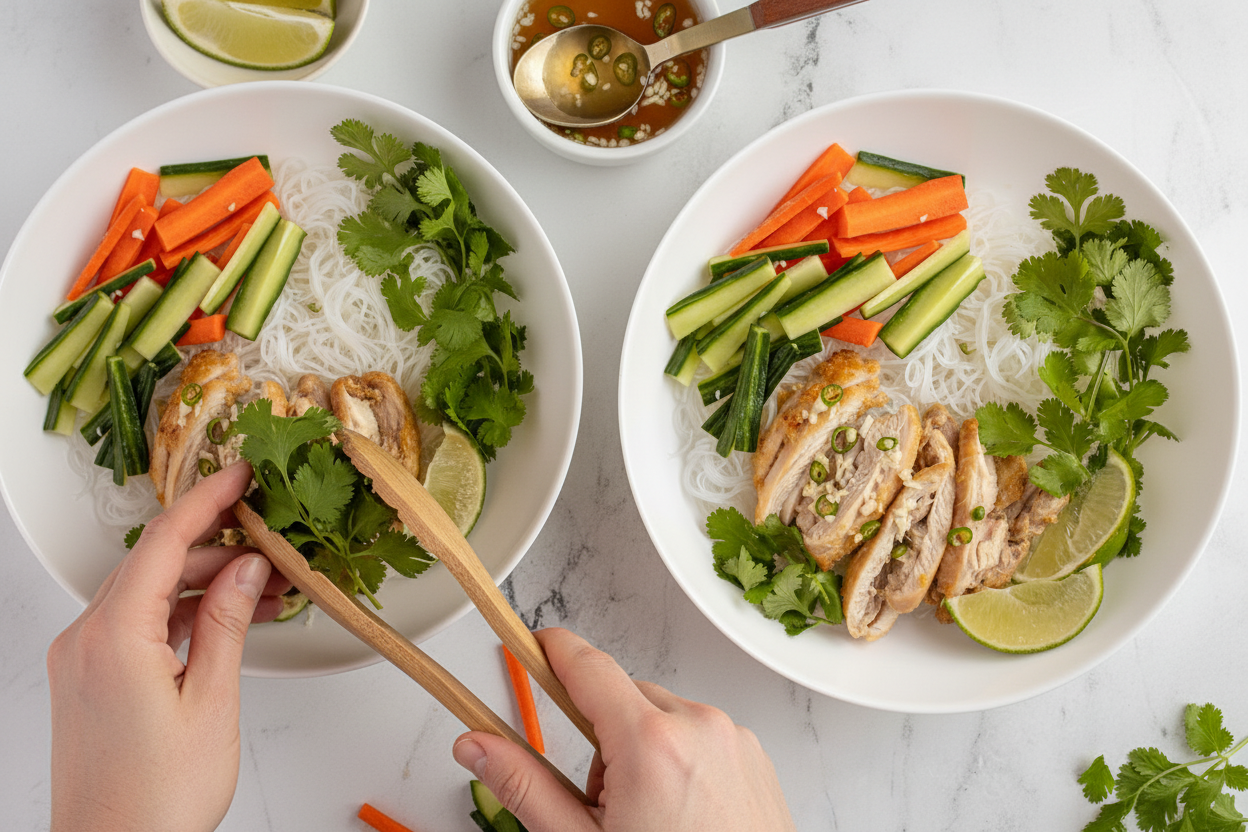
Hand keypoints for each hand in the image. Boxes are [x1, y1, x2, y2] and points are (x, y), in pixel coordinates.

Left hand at [47, 462, 291, 831]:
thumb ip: (229, 624)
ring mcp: (83, 660)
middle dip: (218, 547)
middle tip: (274, 544)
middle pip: (157, 564)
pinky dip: (184, 615)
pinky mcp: (89, 679)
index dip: (207, 500)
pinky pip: (138, 624)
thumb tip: (248, 568)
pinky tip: (229, 621)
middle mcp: (86, 640)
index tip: (240, 474)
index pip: (165, 543)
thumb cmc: (156, 798)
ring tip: (268, 593)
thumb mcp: (211, 701)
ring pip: (150, 594)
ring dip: (207, 585)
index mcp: (113, 637)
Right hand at [452, 628, 796, 831]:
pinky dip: (682, 761)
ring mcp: (733, 739)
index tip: (531, 645)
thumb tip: (477, 745)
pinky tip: (681, 812)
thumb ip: (524, 786)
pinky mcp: (755, 756)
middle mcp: (699, 727)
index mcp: (650, 744)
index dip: (552, 651)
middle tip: (601, 803)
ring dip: (644, 749)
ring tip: (649, 816)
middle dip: (603, 737)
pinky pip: (701, 735)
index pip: (588, 667)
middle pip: (625, 699)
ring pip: (664, 718)